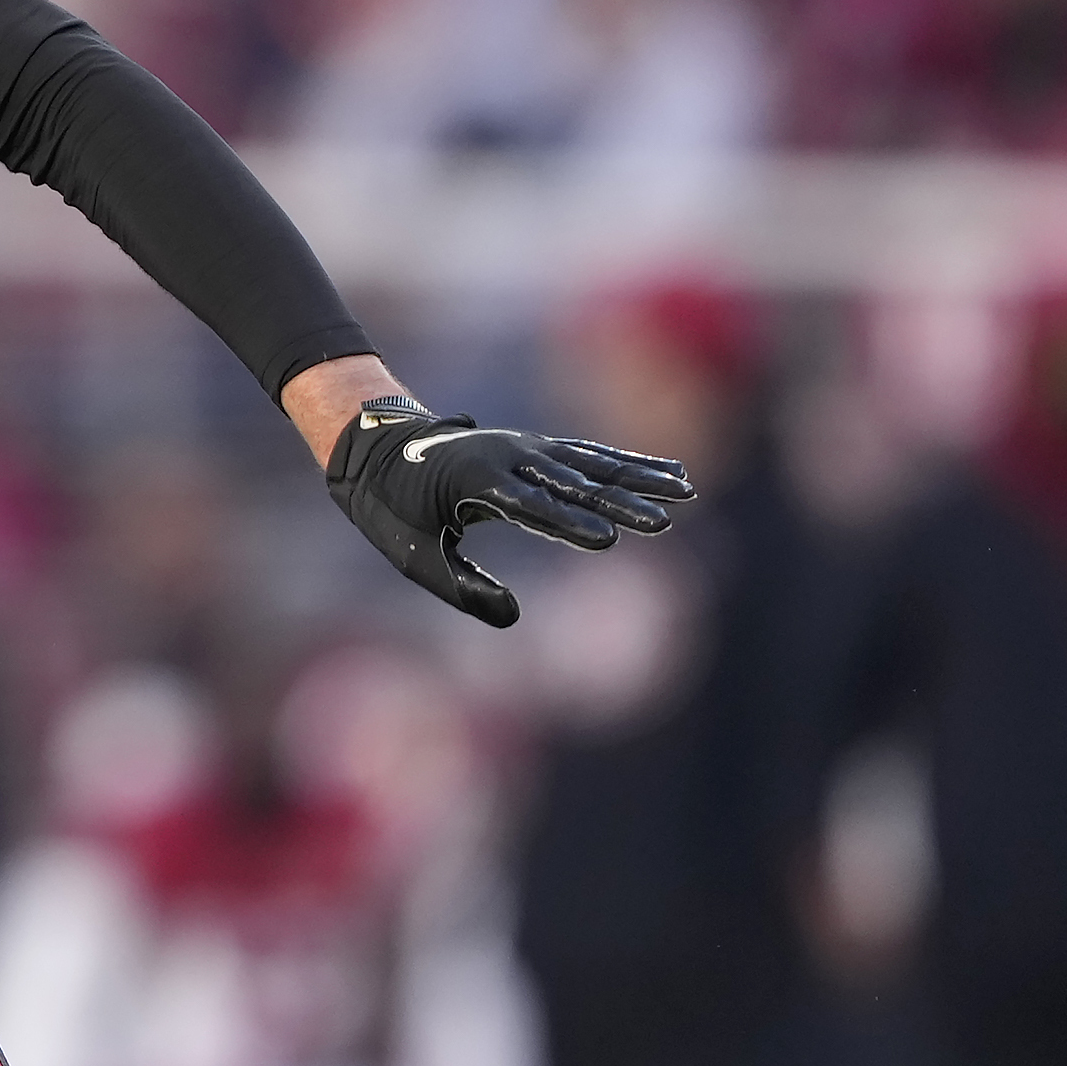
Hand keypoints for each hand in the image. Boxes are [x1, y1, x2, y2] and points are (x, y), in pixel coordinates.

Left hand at [324, 395, 694, 626]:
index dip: (567, 522)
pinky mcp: (540, 448)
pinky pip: (591, 457)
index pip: (528, 505)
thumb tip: (514, 618)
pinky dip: (630, 465)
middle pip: (571, 483)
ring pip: (592, 464)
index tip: (608, 539)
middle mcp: (506, 457)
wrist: (381, 452)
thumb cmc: (396, 512)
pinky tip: (670, 474)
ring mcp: (526, 448)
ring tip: (685, 491)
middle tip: (663, 521)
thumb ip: (462, 587)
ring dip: (639, 478)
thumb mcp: (415, 555)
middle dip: (618, 502)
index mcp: (472, 481)